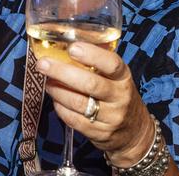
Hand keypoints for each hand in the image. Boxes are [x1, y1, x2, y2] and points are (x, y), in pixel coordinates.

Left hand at [35, 41, 156, 166]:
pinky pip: (73, 120)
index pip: (112, 64)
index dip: (92, 55)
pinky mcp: (99, 133)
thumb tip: (65, 44)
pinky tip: (55, 99)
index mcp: (124, 78)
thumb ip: (97, 62)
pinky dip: (60, 107)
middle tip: (43, 64)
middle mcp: (119, 97)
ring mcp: (110, 117)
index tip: (72, 48)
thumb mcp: (117, 77)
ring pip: (78, 103)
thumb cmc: (118, 95)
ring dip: (57, 90)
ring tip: (47, 81)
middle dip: (62, 72)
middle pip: (90, 84)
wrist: (135, 131)